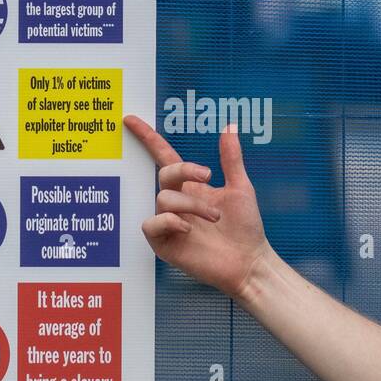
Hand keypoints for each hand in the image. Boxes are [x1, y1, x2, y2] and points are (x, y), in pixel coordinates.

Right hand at [123, 114, 273, 299]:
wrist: (249, 261)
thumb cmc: (245, 228)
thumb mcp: (241, 188)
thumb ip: (231, 158)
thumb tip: (230, 126)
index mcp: (191, 187)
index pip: (164, 157)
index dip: (148, 138)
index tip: (131, 119)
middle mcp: (177, 202)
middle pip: (165, 174)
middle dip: (185, 171)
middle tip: (209, 177)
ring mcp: (168, 222)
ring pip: (164, 199)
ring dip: (192, 204)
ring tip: (214, 218)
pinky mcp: (164, 243)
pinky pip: (152, 224)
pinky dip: (170, 221)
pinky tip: (188, 229)